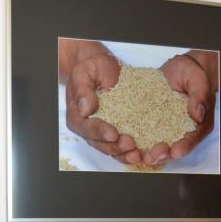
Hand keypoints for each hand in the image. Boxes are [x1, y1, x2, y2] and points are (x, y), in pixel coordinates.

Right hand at [61, 42, 141, 163]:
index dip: (100, 132)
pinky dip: (131, 150)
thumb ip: (83, 90)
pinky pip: (122, 144)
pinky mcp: (117, 131)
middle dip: (115, 146)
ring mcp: (102, 132)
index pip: (87, 128)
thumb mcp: (85, 72)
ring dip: (124, 153)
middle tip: (130, 144)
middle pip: (100, 143)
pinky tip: (143, 151)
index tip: (113, 134)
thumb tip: (85, 109)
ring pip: (111, 148)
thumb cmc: (93, 68)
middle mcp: (88, 128)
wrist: (103, 68)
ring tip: (137, 153)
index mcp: (77, 116)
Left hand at [143, 52, 216, 165]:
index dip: (184, 147)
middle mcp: (181, 131)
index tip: (175, 152)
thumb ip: (199, 96)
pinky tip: (124, 142)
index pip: (192, 139)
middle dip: (161, 155)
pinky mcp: (151, 123)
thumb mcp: (197, 80)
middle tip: (150, 157)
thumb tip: (197, 115)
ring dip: (145, 153)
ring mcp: (165, 129)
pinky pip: (143, 134)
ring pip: (156, 146)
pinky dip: (135, 141)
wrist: (179, 69)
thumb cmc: (191, 73)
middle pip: (172, 148)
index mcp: (198, 125)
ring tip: (135, 155)